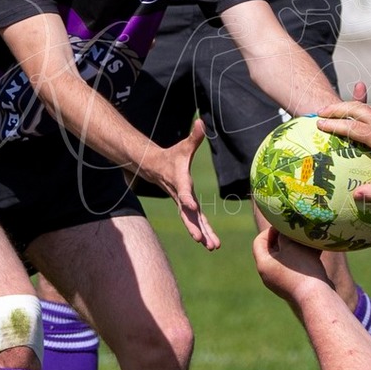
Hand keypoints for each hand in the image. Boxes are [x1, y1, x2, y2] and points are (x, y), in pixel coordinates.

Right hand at [138, 119, 218, 249]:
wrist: (156, 168)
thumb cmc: (173, 156)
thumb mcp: (184, 147)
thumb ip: (194, 137)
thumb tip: (201, 121)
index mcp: (180, 182)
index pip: (183, 191)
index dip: (186, 197)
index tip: (191, 205)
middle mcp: (181, 196)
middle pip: (188, 213)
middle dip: (195, 227)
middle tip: (202, 241)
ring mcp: (183, 204)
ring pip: (192, 221)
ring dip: (202, 234)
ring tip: (213, 248)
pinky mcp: (188, 208)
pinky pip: (196, 222)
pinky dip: (203, 233)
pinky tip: (211, 244)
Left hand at [251, 224, 336, 303]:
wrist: (317, 297)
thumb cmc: (301, 268)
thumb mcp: (290, 245)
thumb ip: (283, 234)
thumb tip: (283, 228)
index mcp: (263, 265)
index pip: (259, 241)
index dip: (270, 230)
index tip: (285, 224)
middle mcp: (269, 275)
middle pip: (273, 250)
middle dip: (286, 238)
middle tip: (297, 230)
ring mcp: (282, 282)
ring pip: (288, 258)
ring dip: (297, 247)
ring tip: (308, 238)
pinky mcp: (296, 286)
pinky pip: (297, 267)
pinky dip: (304, 257)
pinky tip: (317, 249)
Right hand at [313, 95, 370, 201]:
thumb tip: (356, 197)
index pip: (351, 126)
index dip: (333, 125)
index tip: (318, 124)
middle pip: (356, 108)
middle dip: (337, 108)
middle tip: (321, 112)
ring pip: (367, 107)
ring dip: (350, 107)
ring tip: (336, 112)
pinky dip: (363, 112)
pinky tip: (359, 120)